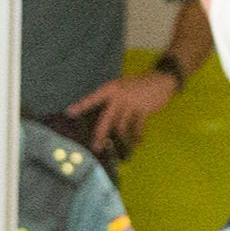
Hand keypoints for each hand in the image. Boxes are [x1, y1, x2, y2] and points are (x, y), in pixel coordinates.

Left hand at [63, 65, 183, 154]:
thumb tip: (99, 118)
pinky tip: (137, 143)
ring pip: (122, 126)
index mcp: (110, 89)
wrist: (160, 79)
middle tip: (96, 147)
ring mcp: (131, 103)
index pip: (93, 98)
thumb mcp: (120, 87)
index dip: (81, 105)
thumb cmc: (136, 86)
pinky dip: (137, 136)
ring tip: (120, 150)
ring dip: (120, 140)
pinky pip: (138, 127)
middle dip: (100, 135)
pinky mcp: (144, 109)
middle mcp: (119, 96)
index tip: (69, 112)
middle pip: (107, 119)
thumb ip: (110, 101)